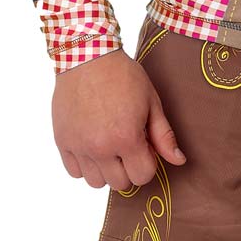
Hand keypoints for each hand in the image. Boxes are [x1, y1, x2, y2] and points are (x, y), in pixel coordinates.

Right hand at [52, 49, 187, 189]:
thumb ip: (164, 135)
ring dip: (106, 170)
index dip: (148, 163)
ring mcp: (79, 146)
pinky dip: (84, 165)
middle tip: (126, 145)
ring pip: (96, 182)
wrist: (87, 56)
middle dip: (128, 168)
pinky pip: (74, 172)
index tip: (144, 146)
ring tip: (108, 147)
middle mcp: (100, 147)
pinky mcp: (62, 141)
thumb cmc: (122, 76)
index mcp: (126, 138)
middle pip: (120, 183)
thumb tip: (179, 160)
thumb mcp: (151, 102)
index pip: (142, 176)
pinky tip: (91, 146)